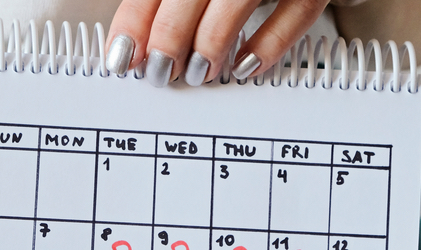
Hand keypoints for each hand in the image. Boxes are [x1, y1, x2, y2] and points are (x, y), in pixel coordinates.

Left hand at [105, 0, 335, 86]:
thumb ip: (172, 3)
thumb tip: (136, 45)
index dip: (135, 21)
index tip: (123, 56)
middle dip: (169, 36)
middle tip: (161, 71)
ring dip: (211, 41)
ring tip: (198, 72)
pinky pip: (297, 10)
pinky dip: (269, 43)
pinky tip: (245, 65)